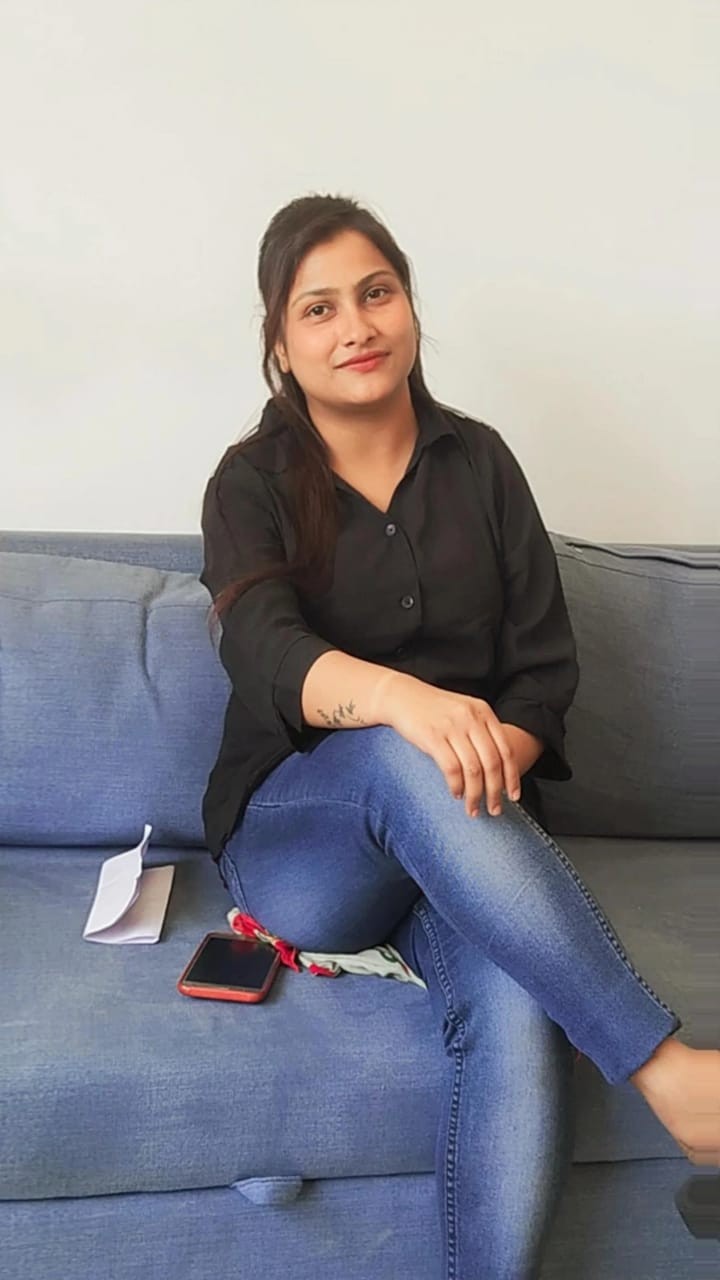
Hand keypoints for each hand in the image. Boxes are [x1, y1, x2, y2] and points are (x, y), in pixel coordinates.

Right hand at [377, 672, 521, 817]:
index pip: (506, 750)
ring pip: (473, 769)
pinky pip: (451, 768)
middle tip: (494, 809)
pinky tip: (456, 794)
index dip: (512, 777)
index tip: (513, 796)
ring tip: (473, 809)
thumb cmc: (433, 709)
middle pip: (492, 763)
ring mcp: (452, 727)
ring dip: (475, 795)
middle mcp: (471, 718)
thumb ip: (481, 731)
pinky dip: (456, 786)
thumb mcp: (463, 712)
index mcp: (483, 712)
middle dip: (495, 791)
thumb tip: (498, 767)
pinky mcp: (432, 736)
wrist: (402, 695)